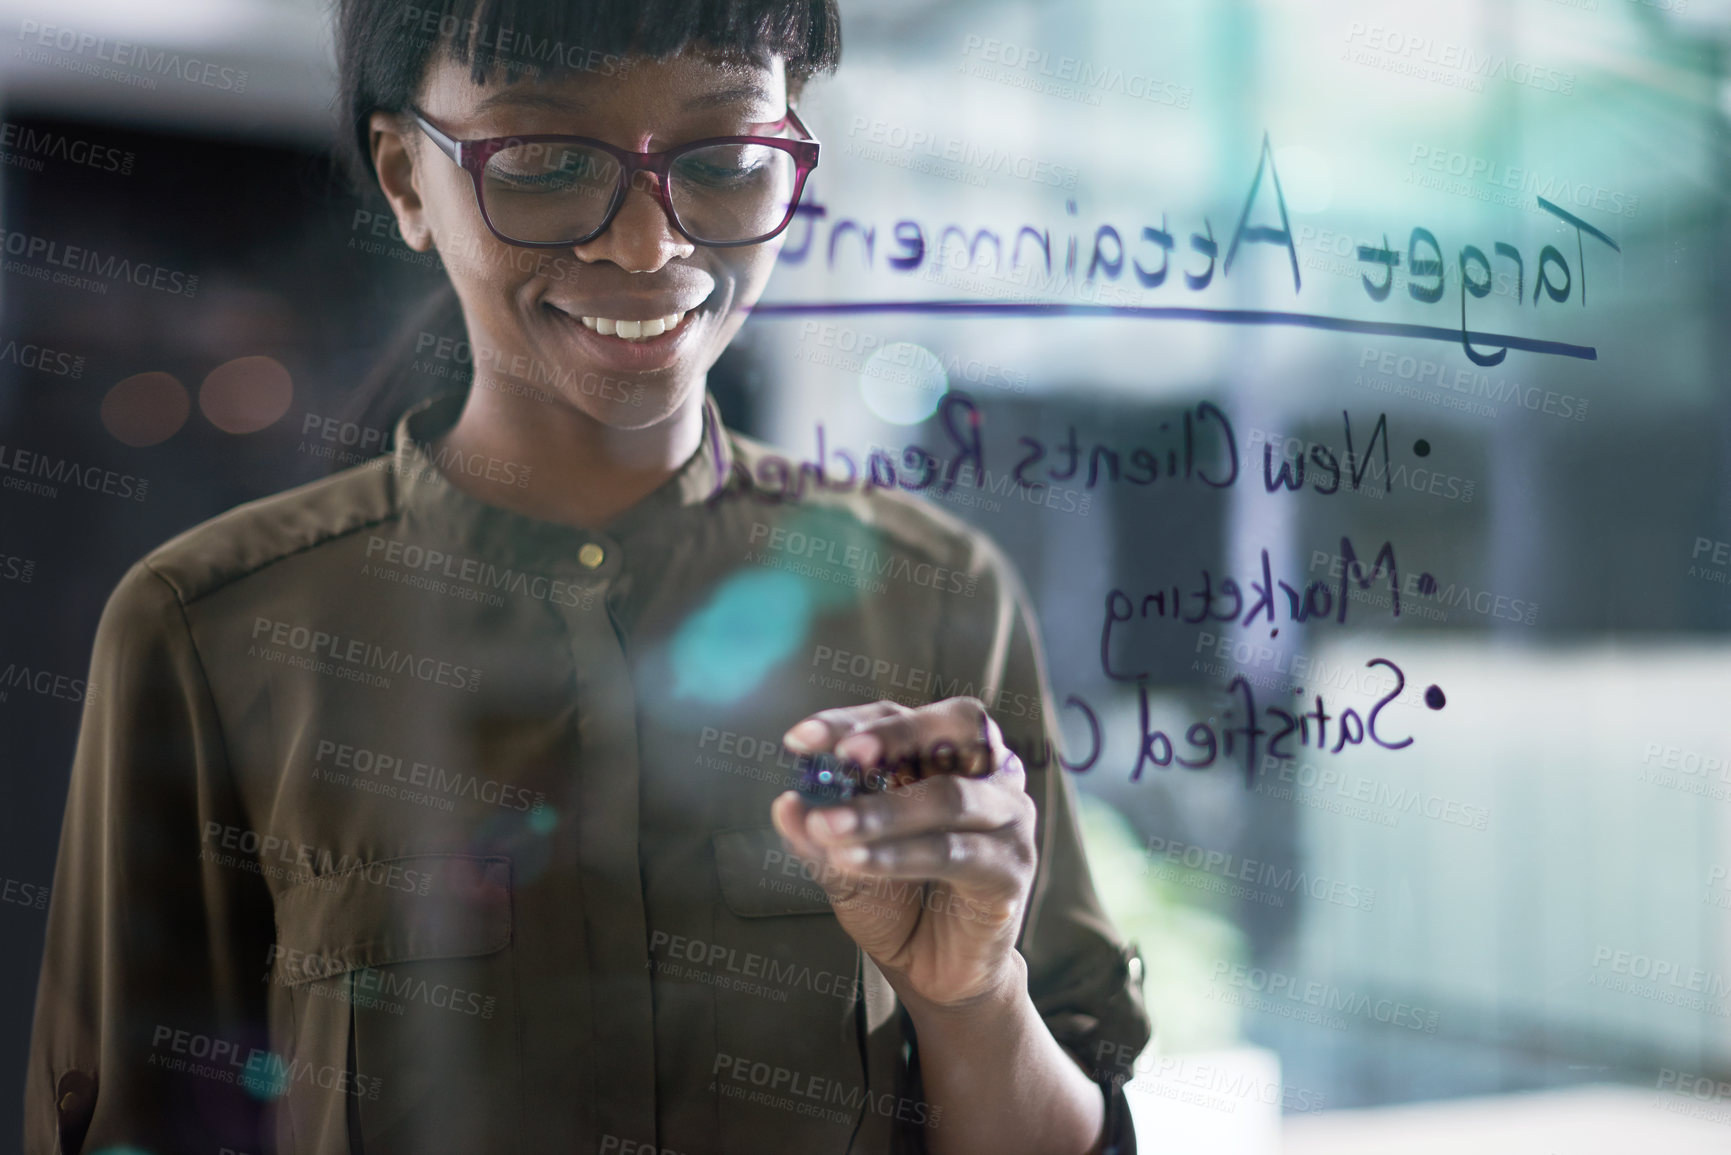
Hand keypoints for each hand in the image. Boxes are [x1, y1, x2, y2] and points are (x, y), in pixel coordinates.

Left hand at [769, 697, 1037, 1008]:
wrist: (934, 972)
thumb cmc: (896, 900)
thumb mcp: (842, 859)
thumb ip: (819, 831)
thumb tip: (787, 803)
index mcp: (947, 755)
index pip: (902, 717)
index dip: (852, 720)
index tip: (800, 740)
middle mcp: (988, 775)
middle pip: (956, 726)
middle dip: (894, 737)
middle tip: (843, 758)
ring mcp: (1008, 819)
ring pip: (949, 795)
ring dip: (883, 809)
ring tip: (828, 827)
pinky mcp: (1010, 869)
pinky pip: (952, 853)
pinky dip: (899, 854)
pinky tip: (854, 861)